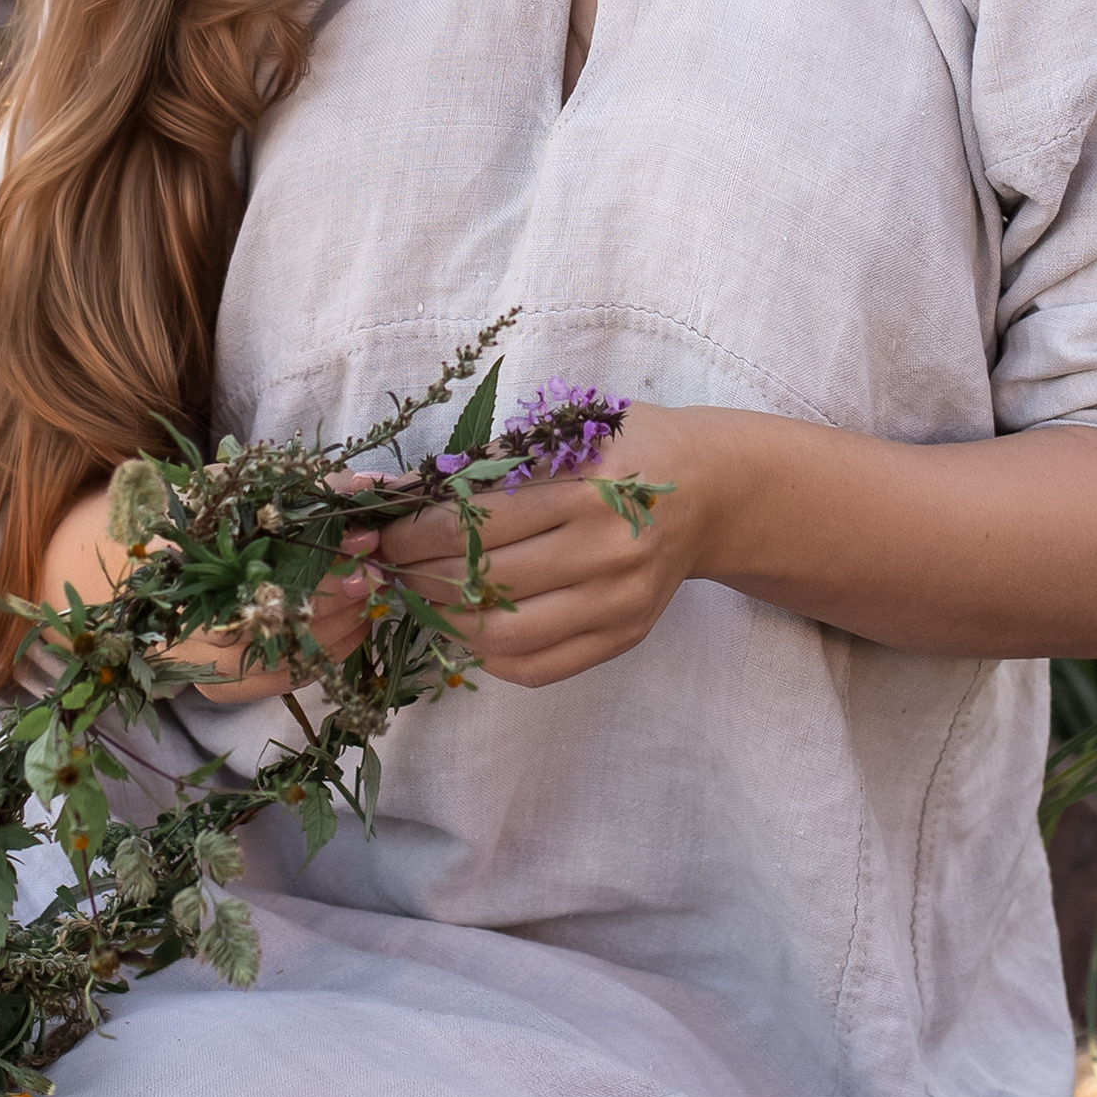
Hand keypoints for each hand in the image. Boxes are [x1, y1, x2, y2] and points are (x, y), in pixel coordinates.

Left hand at [365, 406, 706, 688]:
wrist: (711, 490)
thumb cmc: (626, 447)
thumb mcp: (566, 430)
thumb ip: (488, 461)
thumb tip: (392, 491)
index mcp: (589, 487)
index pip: (478, 521)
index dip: (415, 533)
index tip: (384, 533)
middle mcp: (608, 550)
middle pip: (486, 580)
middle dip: (419, 577)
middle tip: (390, 567)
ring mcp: (619, 602)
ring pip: (505, 634)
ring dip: (445, 621)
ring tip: (421, 598)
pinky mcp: (624, 637)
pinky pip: (538, 666)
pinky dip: (489, 655)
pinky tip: (468, 627)